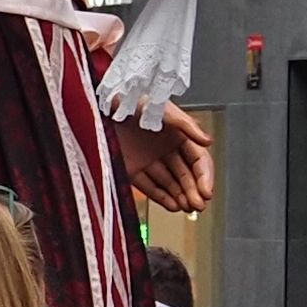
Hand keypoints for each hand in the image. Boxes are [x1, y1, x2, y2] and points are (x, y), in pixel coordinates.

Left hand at [117, 101, 213, 219]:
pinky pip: (149, 187)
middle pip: (185, 174)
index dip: (204, 176)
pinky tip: (173, 206)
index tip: (206, 191)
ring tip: (188, 208)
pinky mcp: (131, 169)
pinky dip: (161, 198)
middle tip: (199, 205)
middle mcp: (164, 148)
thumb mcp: (162, 108)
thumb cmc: (131, 98)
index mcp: (177, 134)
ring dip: (181, 196)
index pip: (197, 159)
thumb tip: (208, 141)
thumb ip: (186, 125)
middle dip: (194, 190)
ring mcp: (148, 160)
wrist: (98, 103)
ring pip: (170, 183)